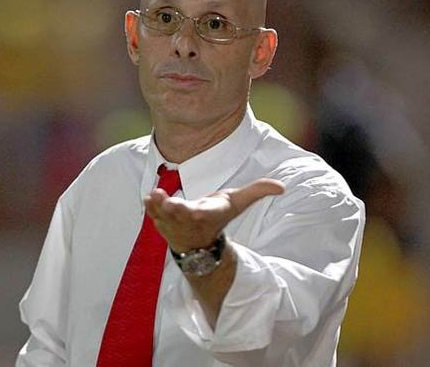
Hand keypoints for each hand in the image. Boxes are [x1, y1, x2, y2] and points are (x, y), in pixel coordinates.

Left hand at [144, 178, 284, 251]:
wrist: (200, 244)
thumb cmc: (217, 216)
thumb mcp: (237, 204)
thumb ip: (257, 192)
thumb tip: (282, 186)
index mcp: (208, 214)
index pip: (204, 213)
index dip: (199, 211)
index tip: (196, 211)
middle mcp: (190, 220)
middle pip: (181, 215)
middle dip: (173, 210)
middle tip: (167, 201)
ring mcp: (173, 223)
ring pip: (163, 215)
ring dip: (158, 207)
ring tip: (153, 196)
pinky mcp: (161, 221)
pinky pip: (154, 215)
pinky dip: (150, 208)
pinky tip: (147, 198)